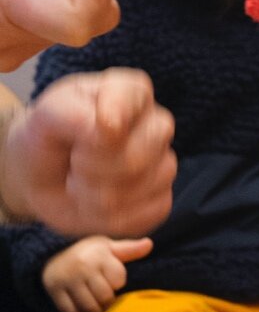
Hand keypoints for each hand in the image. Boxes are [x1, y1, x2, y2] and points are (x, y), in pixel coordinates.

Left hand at [0, 68, 174, 236]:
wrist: (41, 177)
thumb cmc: (47, 138)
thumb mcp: (44, 116)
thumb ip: (71, 112)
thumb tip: (111, 127)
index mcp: (133, 92)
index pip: (128, 106)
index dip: (98, 129)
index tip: (76, 138)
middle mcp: (157, 125)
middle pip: (135, 156)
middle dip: (89, 168)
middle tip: (74, 163)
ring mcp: (165, 163)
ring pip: (138, 187)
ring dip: (94, 195)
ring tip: (81, 183)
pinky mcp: (162, 199)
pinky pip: (146, 214)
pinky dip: (110, 218)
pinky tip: (96, 203)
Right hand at [43, 235, 151, 311]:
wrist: (54, 254)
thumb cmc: (90, 252)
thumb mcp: (110, 246)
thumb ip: (130, 249)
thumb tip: (150, 245)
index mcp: (99, 254)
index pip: (118, 279)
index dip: (118, 283)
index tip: (114, 280)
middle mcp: (83, 267)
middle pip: (104, 296)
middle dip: (108, 300)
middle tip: (106, 297)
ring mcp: (67, 280)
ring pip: (88, 306)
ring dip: (96, 311)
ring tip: (98, 306)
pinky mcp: (55, 291)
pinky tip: (83, 309)